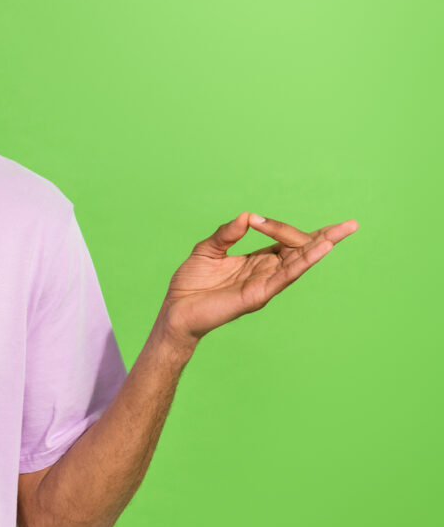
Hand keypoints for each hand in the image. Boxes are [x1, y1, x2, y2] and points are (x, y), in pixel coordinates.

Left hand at [156, 212, 358, 346]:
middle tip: (351, 224)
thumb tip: (247, 216)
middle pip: (301, 251)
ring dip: (321, 246)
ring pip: (299, 262)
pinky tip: (320, 249)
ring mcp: (265, 284)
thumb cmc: (191, 283)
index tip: (254, 220)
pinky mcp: (258, 295)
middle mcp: (266, 272)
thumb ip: (227, 233)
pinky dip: (303, 262)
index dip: (281, 227)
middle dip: (326, 236)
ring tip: (343, 231)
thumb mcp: (207, 250)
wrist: (176, 311)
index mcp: (257, 260)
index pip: (285, 241)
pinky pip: (285, 277)